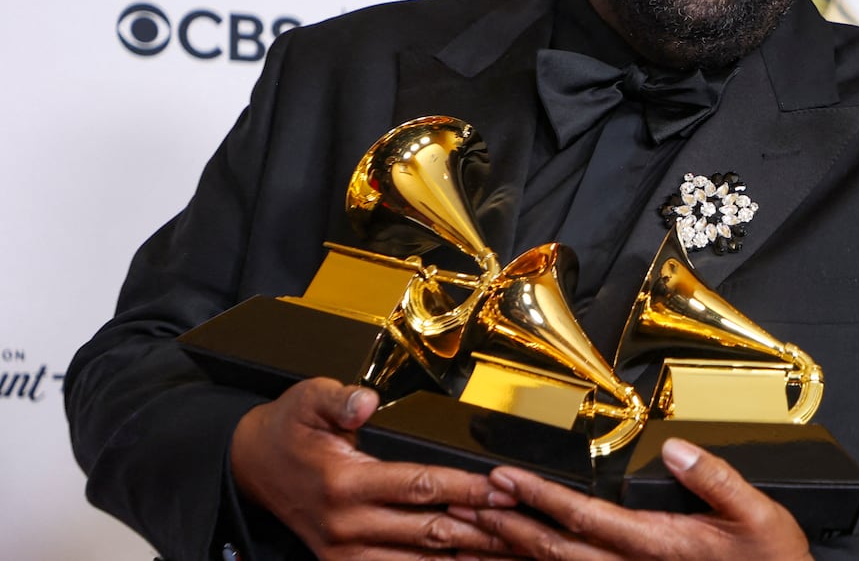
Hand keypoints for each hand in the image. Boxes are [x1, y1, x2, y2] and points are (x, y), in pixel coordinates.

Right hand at [230, 377, 517, 559]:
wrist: (250, 467)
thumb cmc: (289, 430)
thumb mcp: (310, 400)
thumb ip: (341, 400)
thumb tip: (365, 400)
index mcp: (344, 482)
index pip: (420, 487)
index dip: (466, 489)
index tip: (503, 489)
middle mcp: (346, 525)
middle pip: (428, 531)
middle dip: (481, 529)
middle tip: (522, 527)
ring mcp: (344, 552)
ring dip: (464, 558)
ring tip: (507, 553)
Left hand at [459, 437, 811, 560]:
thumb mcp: (757, 512)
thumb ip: (713, 478)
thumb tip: (673, 449)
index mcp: (657, 545)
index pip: (583, 517)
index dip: (539, 497)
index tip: (504, 478)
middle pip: (553, 549)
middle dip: (504, 527)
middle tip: (463, 505)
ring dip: (510, 550)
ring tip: (471, 531)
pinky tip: (516, 558)